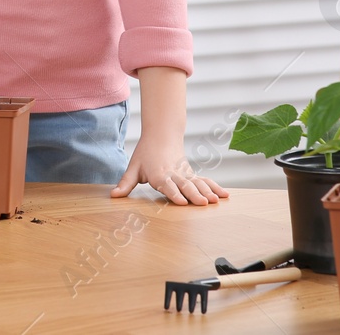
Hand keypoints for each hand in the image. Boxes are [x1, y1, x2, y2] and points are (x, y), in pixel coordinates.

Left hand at [111, 136, 227, 205]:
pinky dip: (215, 187)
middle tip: (203, 203)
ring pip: (198, 183)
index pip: (167, 185)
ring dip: (207, 192)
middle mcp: (174, 174)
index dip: (173, 194)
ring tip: (216, 201)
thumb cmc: (145, 154)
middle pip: (185, 185)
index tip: (181, 202)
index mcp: (158, 174)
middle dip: (194, 195)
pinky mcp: (192, 174)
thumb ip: (126, 183)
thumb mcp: (133, 168)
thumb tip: (114, 195)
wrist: (161, 136)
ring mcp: (185, 174)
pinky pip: (205, 181)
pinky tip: (225, 195)